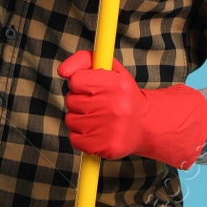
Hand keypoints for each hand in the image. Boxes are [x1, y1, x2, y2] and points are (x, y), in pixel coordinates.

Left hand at [58, 51, 206, 169]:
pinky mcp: (105, 147)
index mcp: (116, 83)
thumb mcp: (110, 68)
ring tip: (97, 118)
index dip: (80, 83)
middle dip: (79, 101)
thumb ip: (84, 60)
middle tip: (96, 103)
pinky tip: (96, 131)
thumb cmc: (121, 94)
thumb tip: (62, 70)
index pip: (75, 80)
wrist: (145, 124)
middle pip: (71, 100)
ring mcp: (110, 129)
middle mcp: (115, 106)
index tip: (90, 87)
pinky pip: (74, 139)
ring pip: (71, 120)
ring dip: (79, 119)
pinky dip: (81, 136)